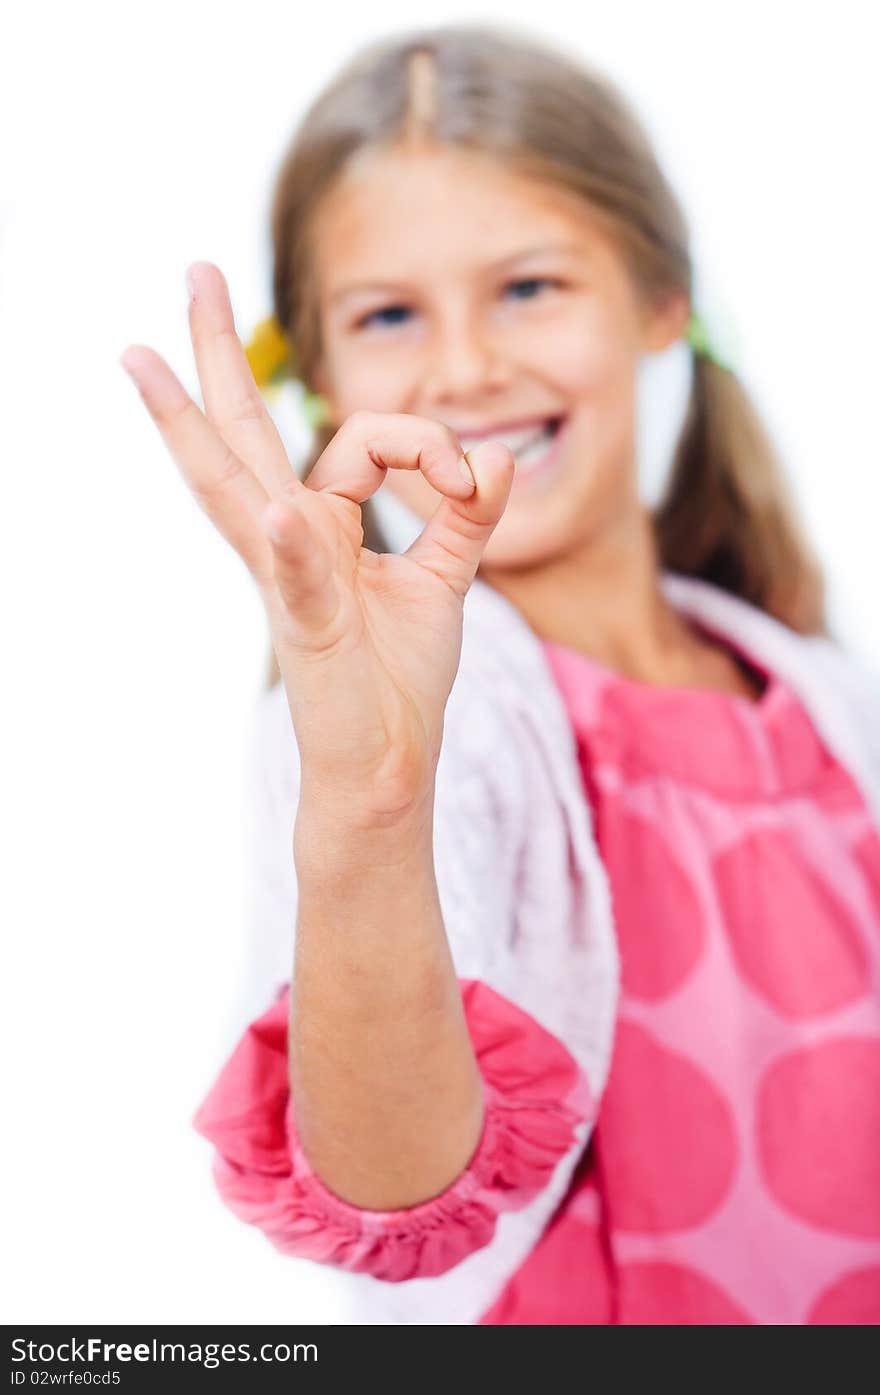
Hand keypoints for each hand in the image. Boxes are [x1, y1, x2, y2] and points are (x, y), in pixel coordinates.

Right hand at [121, 262, 513, 818]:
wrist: (386, 762)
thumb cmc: (398, 673)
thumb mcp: (442, 578)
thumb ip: (466, 514)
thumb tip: (495, 452)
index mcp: (319, 523)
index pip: (362, 438)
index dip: (426, 443)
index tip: (470, 475)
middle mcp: (289, 540)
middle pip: (241, 431)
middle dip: (217, 353)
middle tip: (193, 272)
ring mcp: (287, 579)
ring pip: (230, 486)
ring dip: (187, 422)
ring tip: (144, 359)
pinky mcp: (307, 628)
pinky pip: (298, 577)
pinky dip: (294, 546)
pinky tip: (285, 515)